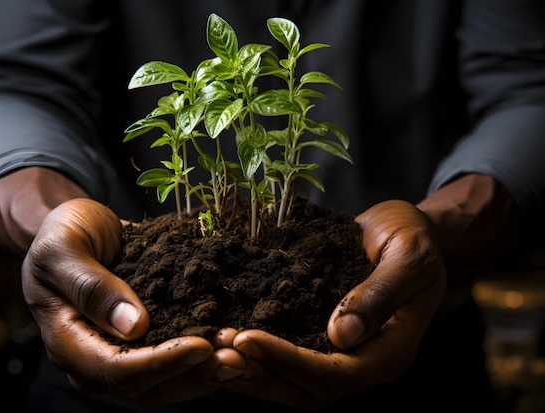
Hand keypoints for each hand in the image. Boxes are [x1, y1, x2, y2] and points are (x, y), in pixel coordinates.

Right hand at [21, 198, 244, 405]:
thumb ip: (91, 286)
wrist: (73, 228)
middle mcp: (93, 357)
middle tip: (233, 356)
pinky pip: (172, 362)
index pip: (115, 369)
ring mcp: (119, 352)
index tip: (201, 346)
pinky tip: (228, 343)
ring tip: (238, 354)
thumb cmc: (62, 235)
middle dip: (191, 374)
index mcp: (68, 341)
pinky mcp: (141, 342)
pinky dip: (201, 358)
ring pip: (163, 382)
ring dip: (203, 373)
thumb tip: (134, 326)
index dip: (159, 363)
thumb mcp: (64, 249)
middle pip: (144, 387)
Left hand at [225, 200, 446, 408]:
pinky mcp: (321, 337)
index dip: (287, 360)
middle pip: (305, 389)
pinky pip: (287, 356)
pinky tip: (226, 338)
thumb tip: (341, 335)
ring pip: (291, 381)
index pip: (333, 374)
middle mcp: (363, 361)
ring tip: (212, 349)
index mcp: (389, 351)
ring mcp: (342, 353)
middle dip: (258, 374)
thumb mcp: (409, 256)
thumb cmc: (414, 238)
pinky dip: (256, 353)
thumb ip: (381, 293)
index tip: (246, 339)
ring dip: (251, 370)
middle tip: (215, 354)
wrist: (406, 230)